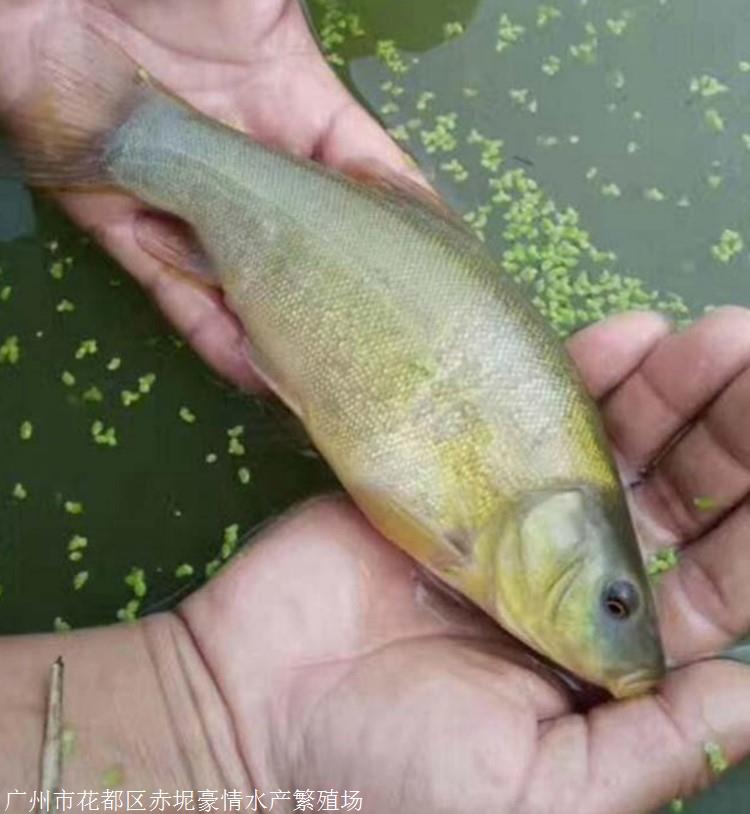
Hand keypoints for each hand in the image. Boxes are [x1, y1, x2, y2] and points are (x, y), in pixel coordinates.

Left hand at [0, 0, 414, 389]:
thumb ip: (331, 93)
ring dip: (280, 333)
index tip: (439, 279)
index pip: (361, 180)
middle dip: (339, 296)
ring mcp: (183, 192)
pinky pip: (170, 288)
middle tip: (385, 349)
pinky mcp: (116, 214)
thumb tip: (397, 170)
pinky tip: (253, 370)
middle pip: (300, 245)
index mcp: (291, 105)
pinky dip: (211, 330)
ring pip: (241, 281)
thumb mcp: (272, 14)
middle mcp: (243, 160)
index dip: (400, 227)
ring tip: (324, 380)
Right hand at [164, 307, 749, 812]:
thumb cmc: (393, 780)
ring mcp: (516, 517)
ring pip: (616, 446)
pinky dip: (583, 375)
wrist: (257, 714)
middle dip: (728, 434)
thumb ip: (652, 748)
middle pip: (679, 497)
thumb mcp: (543, 793)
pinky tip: (631, 335)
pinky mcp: (454, 477)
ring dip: (672, 392)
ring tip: (717, 337)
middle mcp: (578, 577)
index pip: (721, 581)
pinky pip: (529, 415)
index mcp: (615, 655)